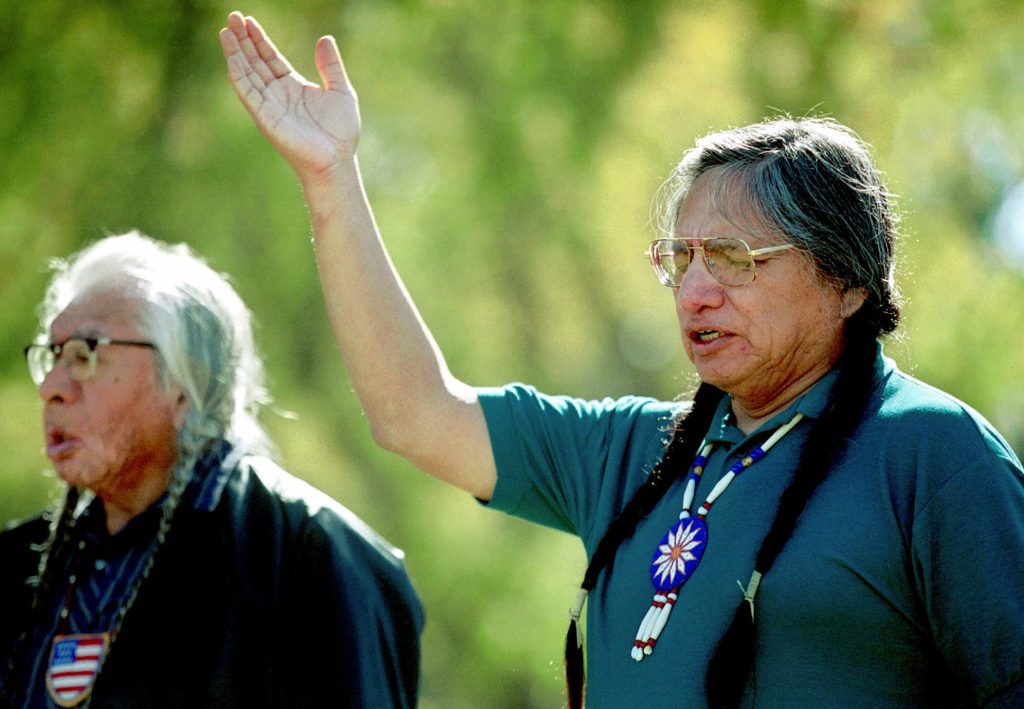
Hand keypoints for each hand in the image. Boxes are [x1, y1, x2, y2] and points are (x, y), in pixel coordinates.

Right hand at [220, 12, 358, 177]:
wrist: (337, 160)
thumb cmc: (340, 132)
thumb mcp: (340, 90)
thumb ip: (330, 66)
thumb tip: (325, 38)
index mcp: (292, 86)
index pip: (270, 57)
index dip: (259, 39)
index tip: (248, 20)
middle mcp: (277, 94)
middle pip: (255, 61)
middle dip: (243, 40)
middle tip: (233, 16)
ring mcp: (269, 105)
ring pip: (247, 74)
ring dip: (236, 53)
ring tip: (226, 31)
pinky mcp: (265, 117)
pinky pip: (248, 93)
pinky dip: (239, 75)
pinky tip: (232, 58)